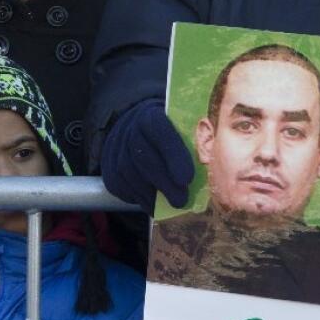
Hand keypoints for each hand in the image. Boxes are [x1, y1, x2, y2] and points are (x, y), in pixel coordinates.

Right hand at [100, 99, 193, 214]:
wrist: (135, 131)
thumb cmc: (169, 134)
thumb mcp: (181, 127)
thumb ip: (193, 140)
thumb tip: (210, 163)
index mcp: (151, 115)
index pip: (160, 130)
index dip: (173, 155)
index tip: (187, 179)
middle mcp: (129, 129)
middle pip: (143, 157)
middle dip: (164, 182)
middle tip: (182, 200)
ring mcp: (116, 149)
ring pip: (130, 174)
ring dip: (152, 194)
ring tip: (171, 204)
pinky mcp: (109, 169)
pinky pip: (121, 187)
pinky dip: (139, 198)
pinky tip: (154, 204)